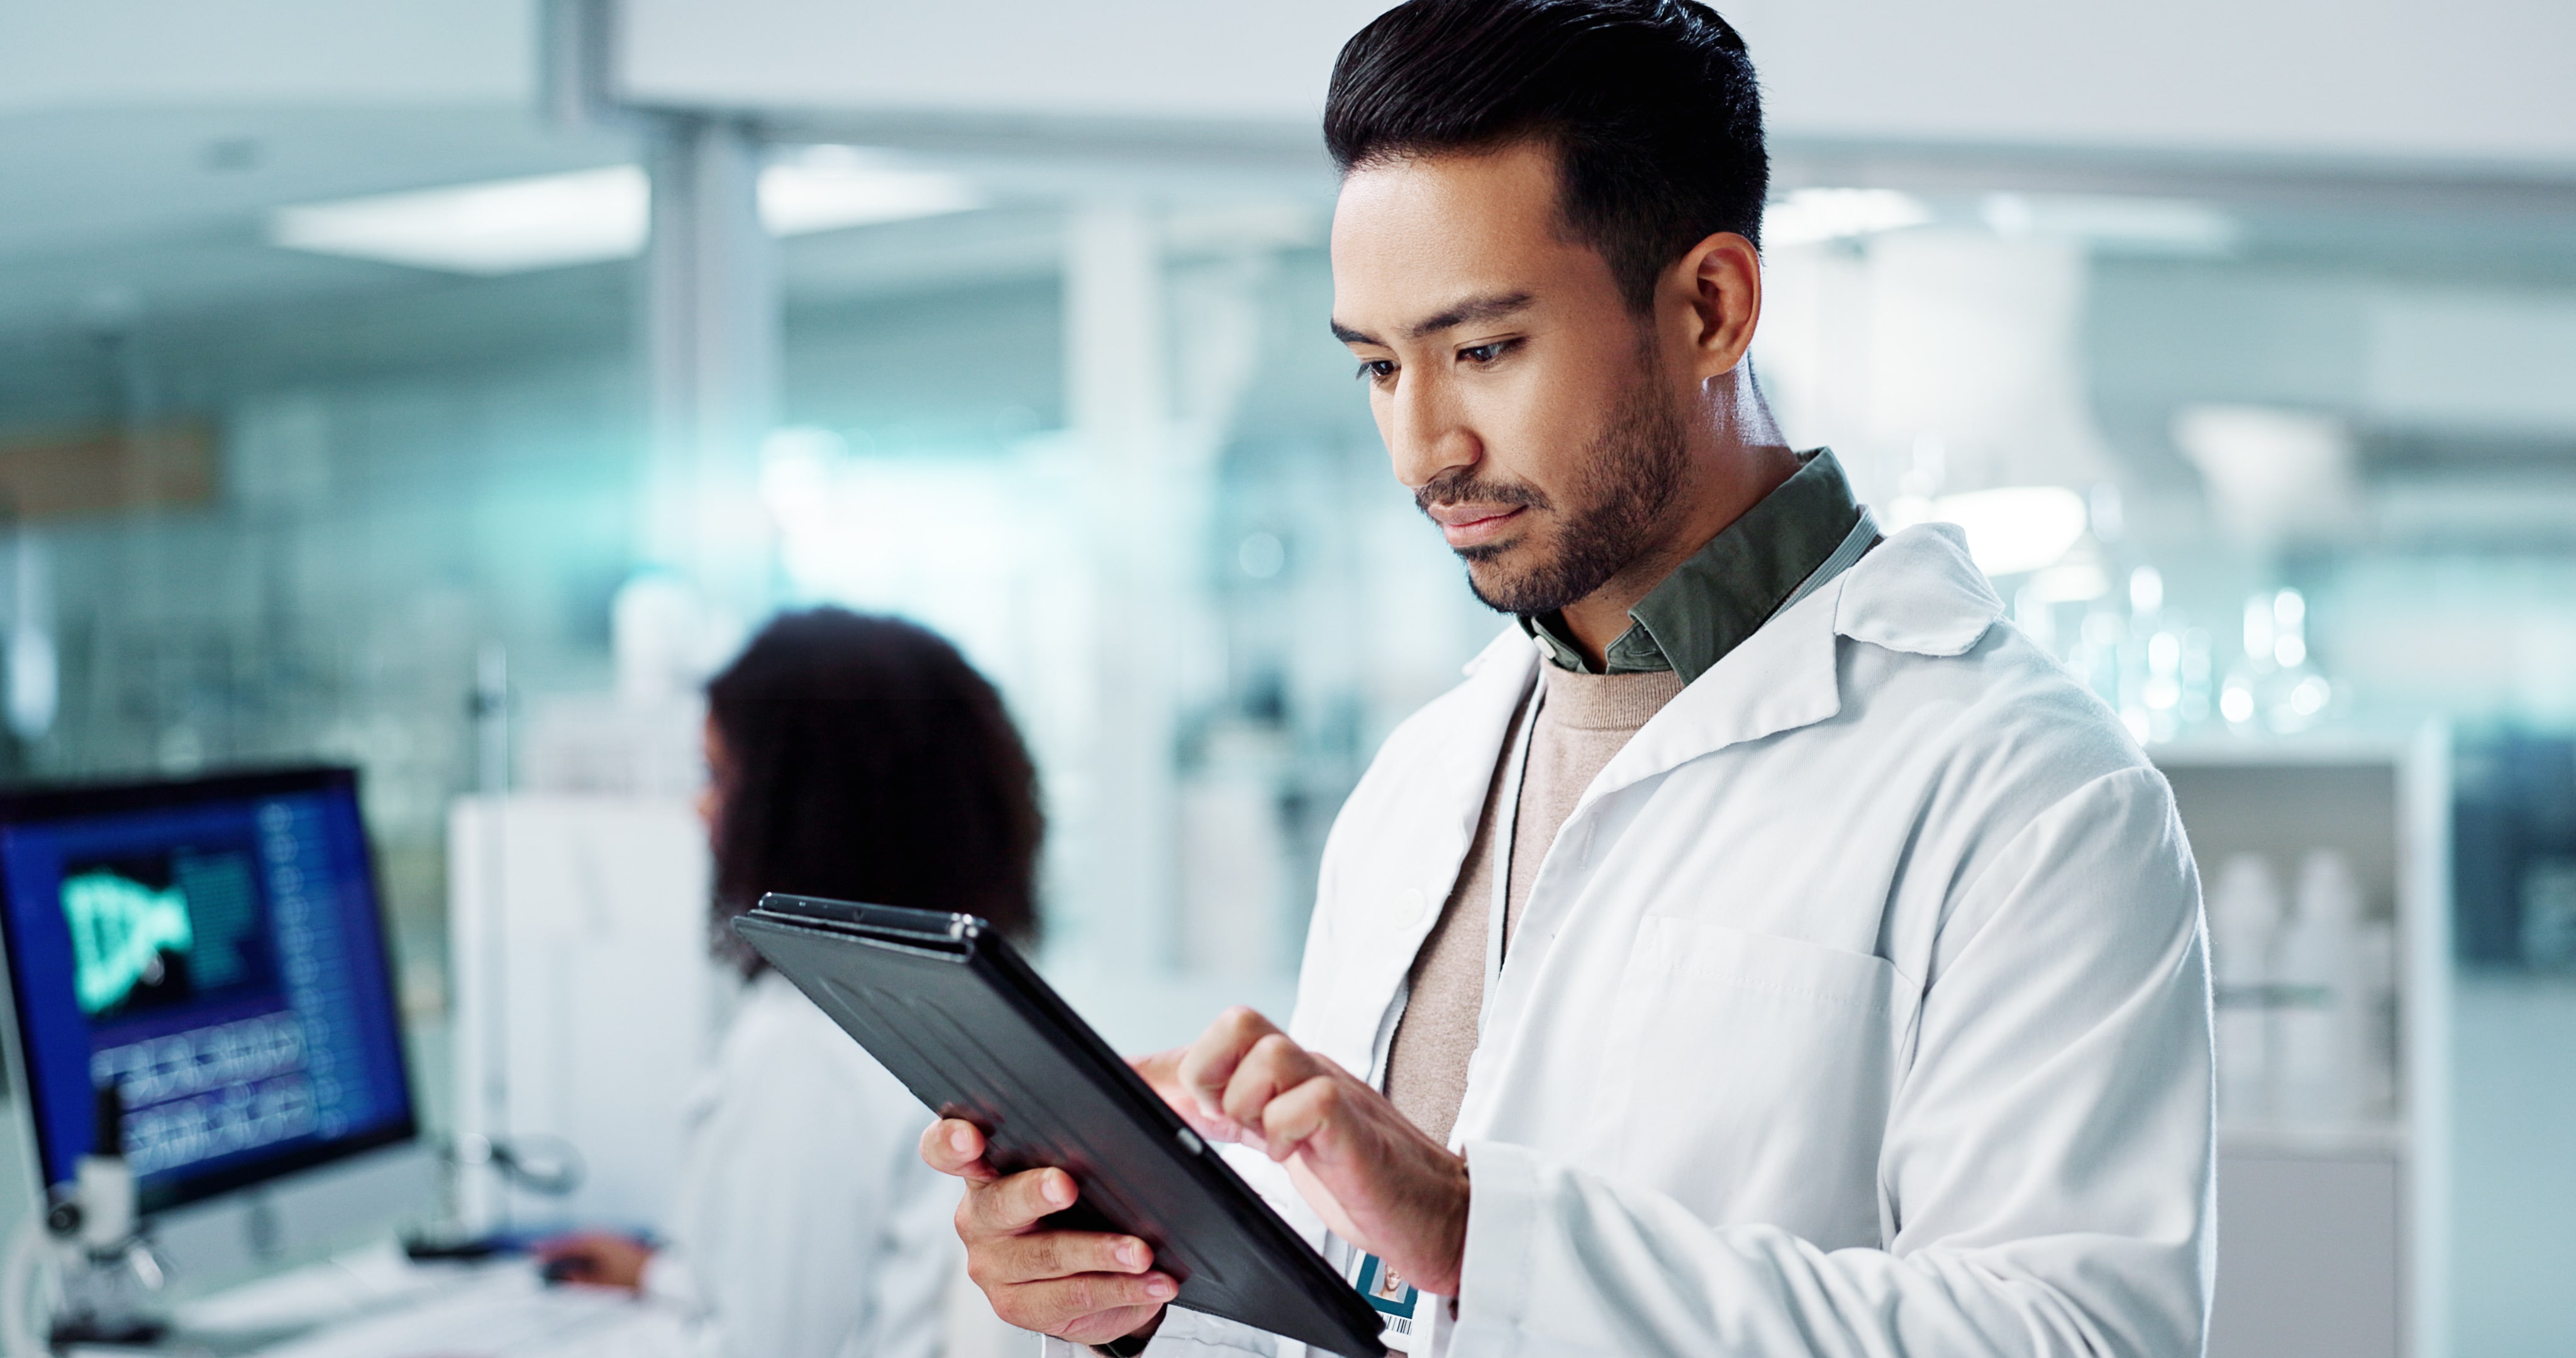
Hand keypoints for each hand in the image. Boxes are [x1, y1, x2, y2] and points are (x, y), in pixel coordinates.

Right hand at [533, 1232, 654, 1291]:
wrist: (655, 1273)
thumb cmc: (632, 1275)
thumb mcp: (599, 1283)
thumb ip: (577, 1279)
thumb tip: (563, 1276)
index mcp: (594, 1241)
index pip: (564, 1243)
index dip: (547, 1249)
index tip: (534, 1252)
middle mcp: (600, 1234)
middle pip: (570, 1239)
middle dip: (554, 1246)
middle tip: (538, 1251)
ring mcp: (607, 1237)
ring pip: (579, 1241)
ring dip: (565, 1247)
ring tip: (551, 1255)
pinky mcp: (612, 1243)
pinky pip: (588, 1244)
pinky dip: (577, 1249)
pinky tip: (573, 1257)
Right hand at [919, 1119, 1177, 1345]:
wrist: (1089, 1274)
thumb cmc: (1083, 1202)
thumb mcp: (1085, 1159)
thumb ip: (1095, 1127)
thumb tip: (1157, 1097)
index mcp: (984, 1168)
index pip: (946, 1149)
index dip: (952, 1142)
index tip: (973, 1139)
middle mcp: (979, 1217)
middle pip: (1000, 1203)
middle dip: (1035, 1192)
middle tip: (1067, 1186)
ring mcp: (993, 1266)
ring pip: (1047, 1256)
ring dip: (1101, 1252)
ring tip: (1141, 1251)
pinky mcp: (1018, 1306)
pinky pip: (1073, 1297)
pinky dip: (1121, 1289)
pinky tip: (1153, 1283)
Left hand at [1139, 1007, 1469, 1295]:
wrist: (1440, 1217)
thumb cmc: (1364, 1184)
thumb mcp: (1287, 1140)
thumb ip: (1246, 1114)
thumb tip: (1177, 1104)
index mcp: (1290, 1073)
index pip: (1229, 1028)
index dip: (1197, 1066)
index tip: (1197, 1113)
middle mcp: (1310, 1071)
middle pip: (1239, 1020)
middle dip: (1212, 1074)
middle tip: (1226, 1123)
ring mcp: (1335, 1093)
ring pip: (1270, 1052)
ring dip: (1248, 1104)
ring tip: (1268, 1143)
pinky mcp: (1354, 1128)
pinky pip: (1311, 1099)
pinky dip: (1287, 1129)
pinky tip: (1297, 1156)